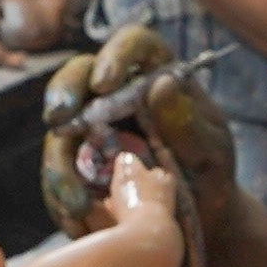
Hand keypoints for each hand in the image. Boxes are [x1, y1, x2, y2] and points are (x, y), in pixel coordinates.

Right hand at [40, 23, 234, 232]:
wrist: (198, 221)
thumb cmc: (210, 176)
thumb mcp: (210, 154)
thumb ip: (187, 124)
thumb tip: (161, 85)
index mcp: (156, 76)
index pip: (135, 45)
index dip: (116, 55)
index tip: (105, 84)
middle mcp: (116, 94)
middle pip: (79, 74)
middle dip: (63, 92)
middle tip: (58, 119)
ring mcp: (91, 127)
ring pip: (59, 129)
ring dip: (59, 163)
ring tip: (79, 203)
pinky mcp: (76, 162)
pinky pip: (56, 172)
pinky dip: (61, 196)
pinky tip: (78, 220)